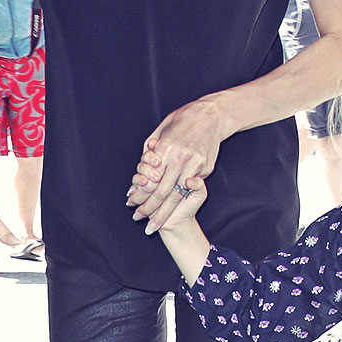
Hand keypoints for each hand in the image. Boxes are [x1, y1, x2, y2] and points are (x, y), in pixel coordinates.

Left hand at [125, 97, 224, 233]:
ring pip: (175, 196)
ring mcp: (193, 165)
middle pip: (160, 191)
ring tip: (152, 226)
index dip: (139, 193)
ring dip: (162, 214)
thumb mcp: (160, 130)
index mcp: (165, 148)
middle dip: (148, 209)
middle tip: (138, 219)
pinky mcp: (205, 169)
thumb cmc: (182, 121)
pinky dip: (178, 203)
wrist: (211, 116)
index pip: (149, 178)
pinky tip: (170, 213)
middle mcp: (179, 158)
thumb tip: (141, 173)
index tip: (131, 202)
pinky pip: (189, 189)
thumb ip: (149, 151)